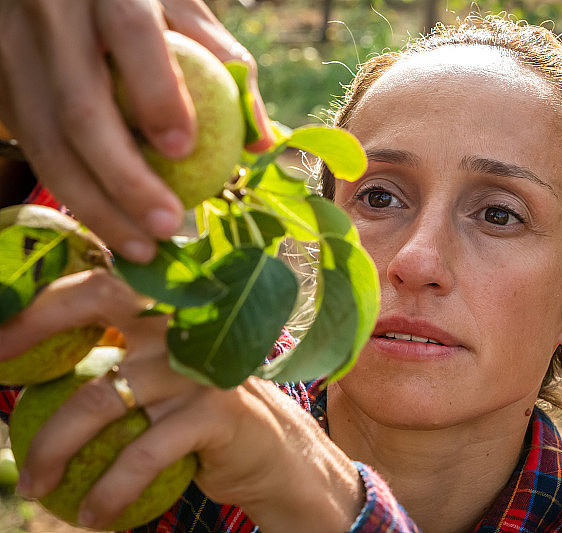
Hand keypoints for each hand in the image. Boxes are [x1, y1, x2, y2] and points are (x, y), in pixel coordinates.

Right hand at [0, 0, 273, 262]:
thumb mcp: (181, 8)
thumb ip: (226, 61)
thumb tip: (262, 140)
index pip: (130, 35)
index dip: (156, 92)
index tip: (184, 148)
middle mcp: (50, 15)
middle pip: (81, 108)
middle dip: (125, 179)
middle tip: (168, 225)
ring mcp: (11, 51)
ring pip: (47, 142)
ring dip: (95, 205)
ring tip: (142, 248)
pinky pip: (32, 147)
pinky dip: (71, 192)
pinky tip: (109, 224)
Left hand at [5, 270, 362, 531]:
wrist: (274, 453)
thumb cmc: (203, 420)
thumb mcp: (163, 387)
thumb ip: (119, 367)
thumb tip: (30, 384)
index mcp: (165, 314)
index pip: (101, 283)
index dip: (44, 302)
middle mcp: (180, 326)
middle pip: (100, 301)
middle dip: (39, 323)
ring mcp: (197, 366)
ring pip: (101, 400)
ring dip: (53, 450)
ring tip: (37, 488)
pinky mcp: (214, 411)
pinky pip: (141, 454)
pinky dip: (109, 490)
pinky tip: (95, 515)